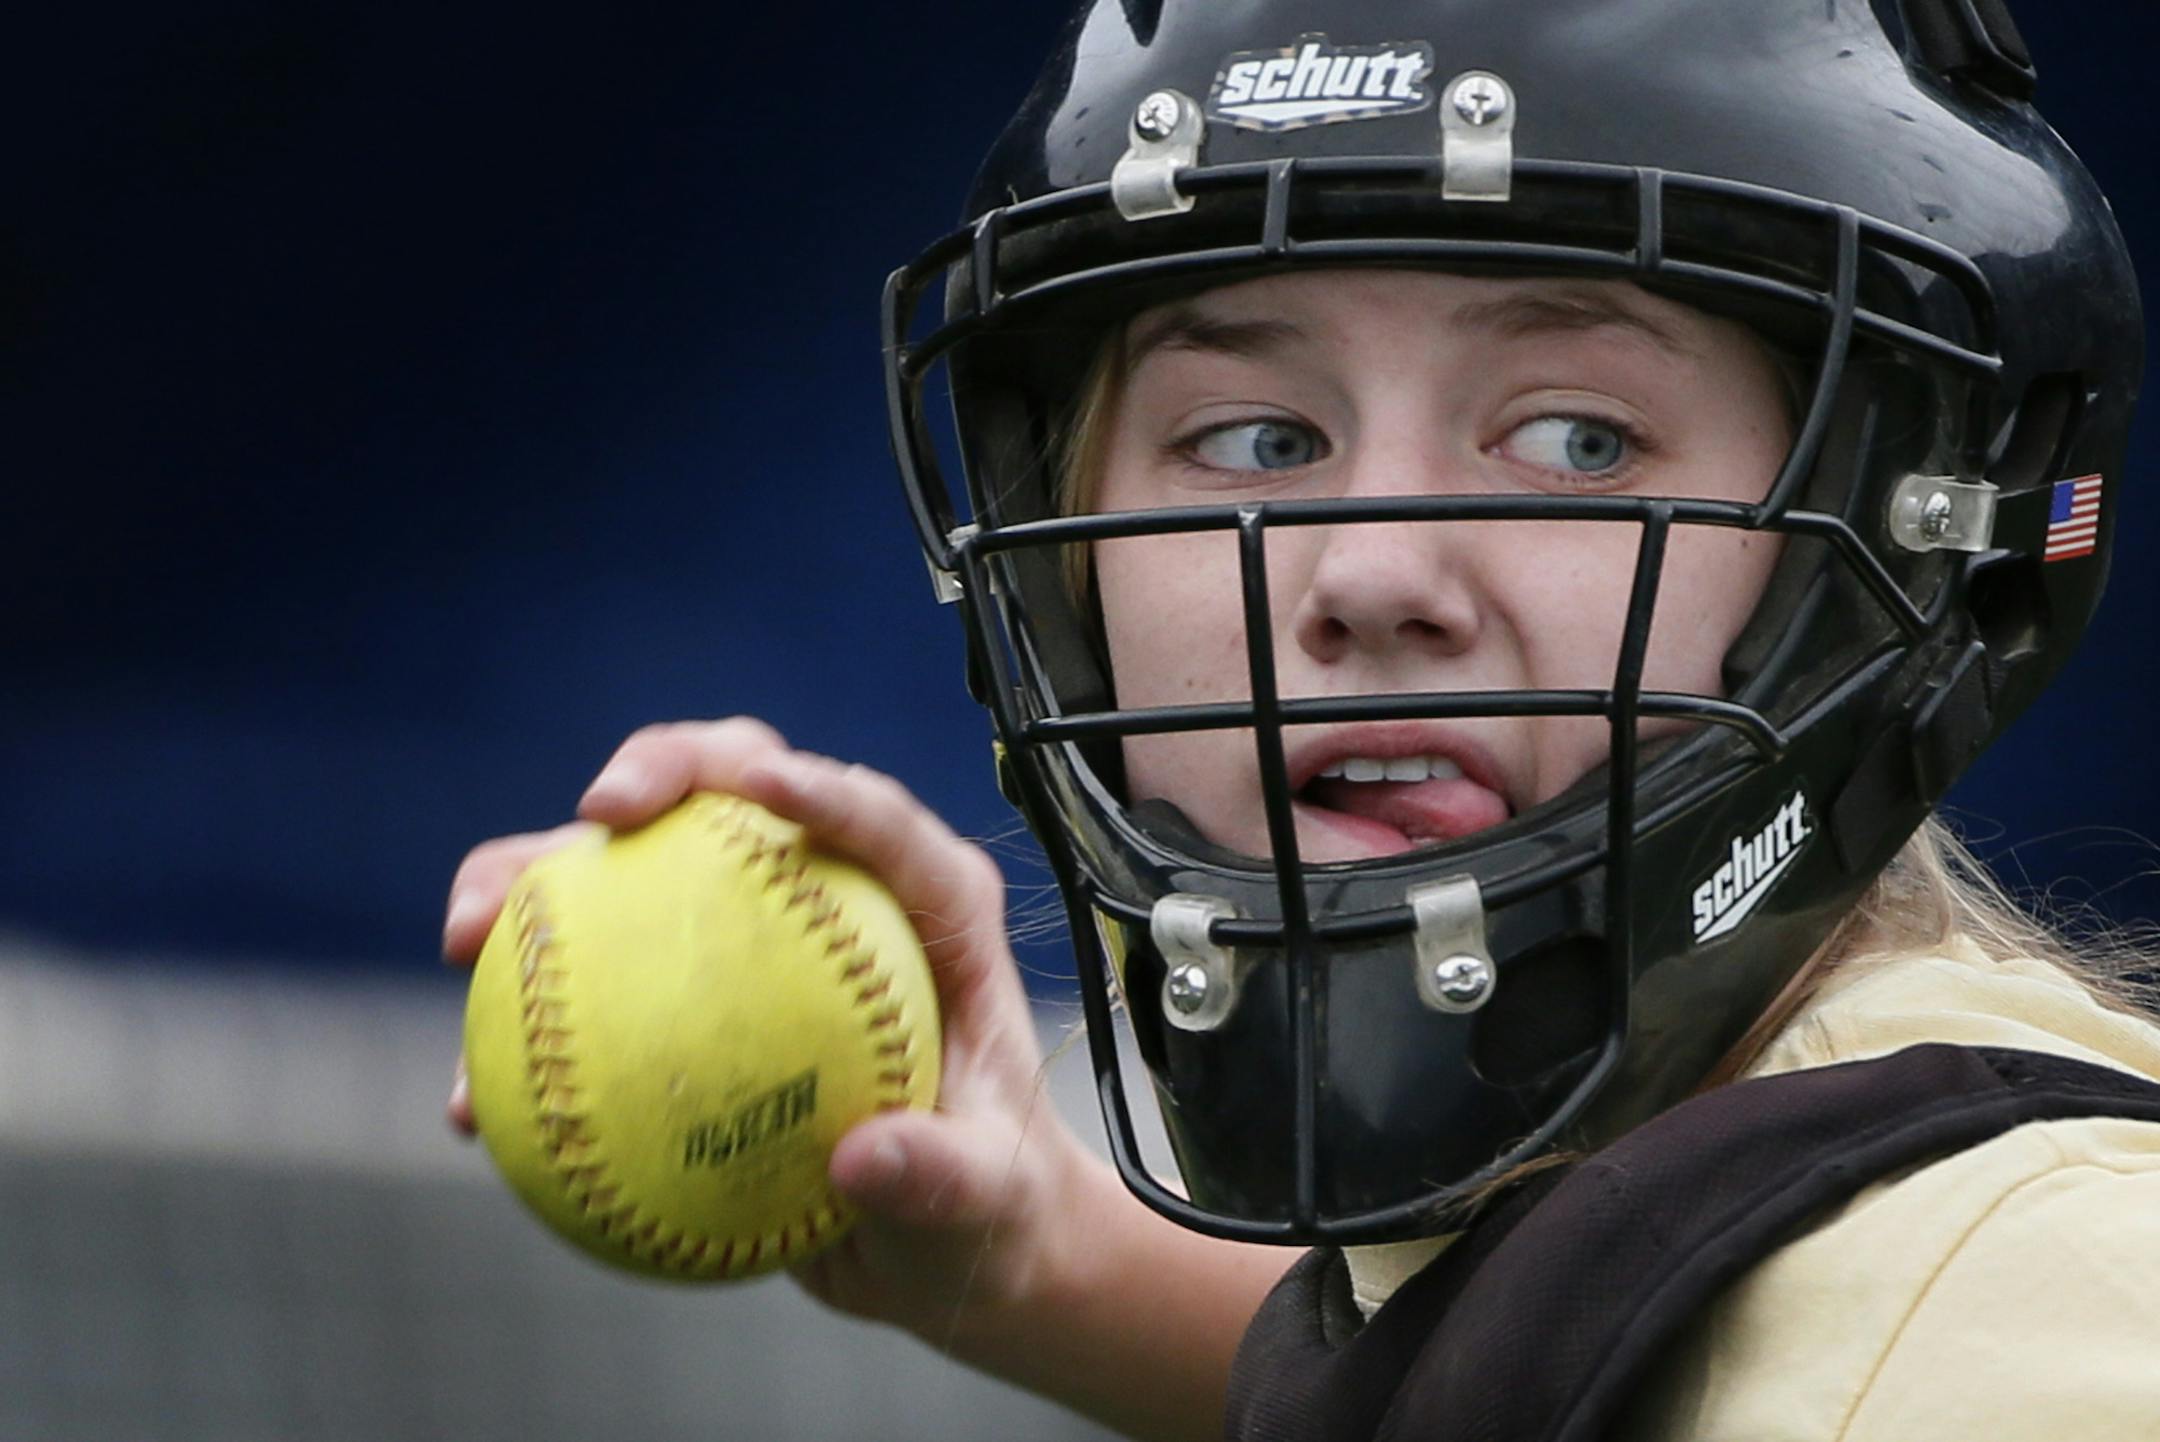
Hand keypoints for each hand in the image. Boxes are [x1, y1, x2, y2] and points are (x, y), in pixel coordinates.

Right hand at [441, 717, 1099, 1345]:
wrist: (947, 1249)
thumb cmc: (993, 1205)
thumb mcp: (987, 1202)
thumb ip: (942, 1176)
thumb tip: (863, 1161)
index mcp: (930, 905)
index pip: (877, 818)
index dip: (817, 781)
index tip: (758, 781)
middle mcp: (830, 890)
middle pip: (734, 789)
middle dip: (657, 769)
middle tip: (596, 813)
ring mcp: (747, 937)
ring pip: (629, 874)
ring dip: (534, 878)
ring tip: (468, 936)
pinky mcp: (685, 999)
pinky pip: (586, 997)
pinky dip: (522, 1032)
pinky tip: (469, 1105)